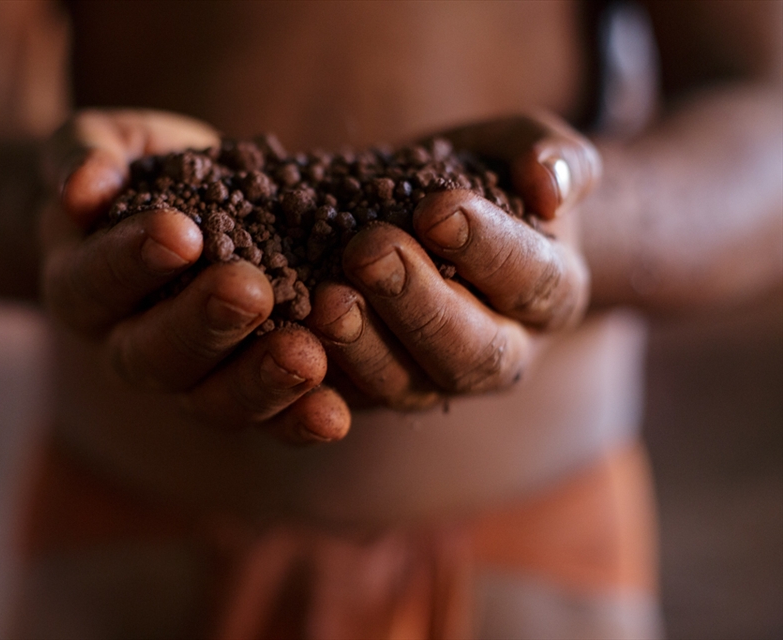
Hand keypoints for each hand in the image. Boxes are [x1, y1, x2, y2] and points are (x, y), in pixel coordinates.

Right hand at [40, 109, 350, 443]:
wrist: (185, 209)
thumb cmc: (138, 171)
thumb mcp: (104, 144)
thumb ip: (85, 154)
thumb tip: (81, 184)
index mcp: (82, 288)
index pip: (94, 282)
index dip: (130, 262)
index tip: (179, 232)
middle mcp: (127, 347)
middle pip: (151, 356)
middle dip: (202, 325)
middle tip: (250, 291)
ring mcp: (189, 380)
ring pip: (211, 401)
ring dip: (258, 383)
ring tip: (306, 356)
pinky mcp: (246, 392)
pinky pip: (268, 422)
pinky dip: (300, 421)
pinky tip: (336, 414)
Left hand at [307, 112, 597, 408]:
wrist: (434, 218)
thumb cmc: (485, 179)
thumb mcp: (521, 149)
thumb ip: (553, 156)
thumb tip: (550, 188)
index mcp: (550, 295)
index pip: (532, 281)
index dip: (489, 249)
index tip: (437, 209)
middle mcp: (502, 354)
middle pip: (473, 353)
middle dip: (418, 303)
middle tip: (369, 251)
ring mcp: (436, 381)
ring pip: (408, 387)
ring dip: (364, 347)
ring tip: (325, 300)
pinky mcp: (376, 391)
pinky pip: (350, 400)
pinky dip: (320, 380)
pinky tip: (289, 341)